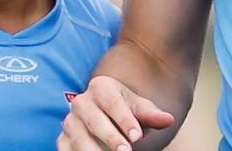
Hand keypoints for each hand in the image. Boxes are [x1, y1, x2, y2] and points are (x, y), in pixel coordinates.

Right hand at [57, 75, 173, 150]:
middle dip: (111, 138)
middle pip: (95, 120)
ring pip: (79, 137)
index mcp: (100, 87)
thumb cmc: (125, 109)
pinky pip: (67, 149)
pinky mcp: (63, 137)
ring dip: (94, 150)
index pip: (113, 103)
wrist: (105, 114)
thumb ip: (152, 114)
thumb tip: (169, 120)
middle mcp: (81, 102)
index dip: (125, 120)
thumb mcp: (140, 109)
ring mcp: (70, 120)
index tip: (137, 137)